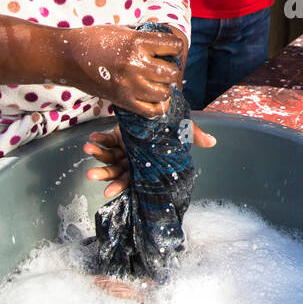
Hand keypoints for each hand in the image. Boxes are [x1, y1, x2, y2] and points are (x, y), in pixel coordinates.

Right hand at [66, 24, 185, 118]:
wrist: (67, 57)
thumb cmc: (91, 39)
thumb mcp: (120, 29)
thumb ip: (142, 34)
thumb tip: (161, 39)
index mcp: (136, 43)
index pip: (174, 46)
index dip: (175, 48)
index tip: (169, 50)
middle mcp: (136, 64)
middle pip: (172, 73)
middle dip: (171, 70)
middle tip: (163, 69)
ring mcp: (129, 85)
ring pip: (164, 93)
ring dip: (164, 88)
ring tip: (157, 84)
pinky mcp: (122, 100)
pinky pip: (151, 111)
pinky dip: (156, 107)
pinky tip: (151, 99)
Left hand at [84, 120, 216, 198]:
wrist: (159, 111)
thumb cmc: (171, 127)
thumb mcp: (182, 130)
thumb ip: (194, 135)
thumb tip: (214, 142)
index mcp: (145, 166)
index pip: (131, 180)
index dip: (119, 186)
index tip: (107, 192)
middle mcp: (133, 161)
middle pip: (115, 171)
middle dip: (103, 174)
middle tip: (90, 174)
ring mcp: (123, 149)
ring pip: (107, 157)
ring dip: (97, 155)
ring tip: (88, 149)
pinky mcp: (117, 137)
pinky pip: (106, 141)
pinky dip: (99, 140)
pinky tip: (92, 138)